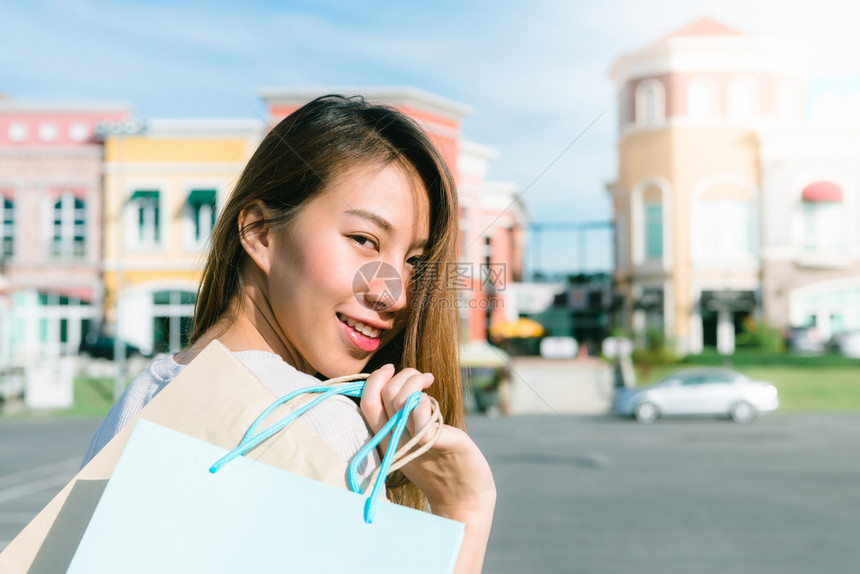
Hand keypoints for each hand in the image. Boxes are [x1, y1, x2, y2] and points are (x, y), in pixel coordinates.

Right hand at [360, 364, 495, 513]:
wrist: (464, 498)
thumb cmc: (440, 463)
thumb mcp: (413, 439)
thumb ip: (402, 417)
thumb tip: (397, 384)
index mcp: (387, 438)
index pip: (367, 402)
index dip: (374, 380)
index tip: (390, 369)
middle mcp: (397, 441)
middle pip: (384, 396)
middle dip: (401, 376)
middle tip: (422, 377)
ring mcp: (417, 444)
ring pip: (402, 402)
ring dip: (415, 382)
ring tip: (429, 380)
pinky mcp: (441, 445)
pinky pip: (423, 424)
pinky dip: (423, 406)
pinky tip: (430, 400)